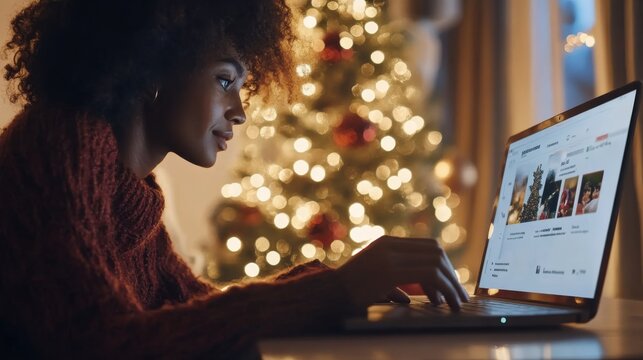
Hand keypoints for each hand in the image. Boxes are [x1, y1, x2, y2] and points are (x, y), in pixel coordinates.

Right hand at [336, 235, 468, 309]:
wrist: (327, 295)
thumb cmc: (348, 293)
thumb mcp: (373, 283)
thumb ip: (392, 285)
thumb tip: (407, 298)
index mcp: (387, 244)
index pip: (428, 246)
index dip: (445, 265)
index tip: (451, 285)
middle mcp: (390, 245)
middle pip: (436, 251)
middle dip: (452, 275)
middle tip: (458, 296)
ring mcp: (390, 255)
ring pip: (436, 263)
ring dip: (450, 284)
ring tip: (455, 303)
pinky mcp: (390, 270)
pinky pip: (428, 274)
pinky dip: (442, 289)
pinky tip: (444, 303)